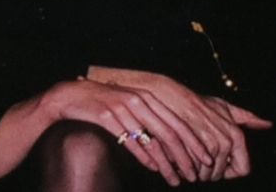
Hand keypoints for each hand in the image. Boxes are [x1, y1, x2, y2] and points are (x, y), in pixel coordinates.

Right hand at [87, 66, 270, 181]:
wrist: (69, 95)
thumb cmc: (102, 103)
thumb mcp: (128, 106)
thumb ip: (149, 120)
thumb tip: (170, 147)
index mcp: (147, 97)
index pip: (178, 122)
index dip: (194, 143)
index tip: (206, 160)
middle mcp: (137, 101)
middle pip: (169, 133)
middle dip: (185, 157)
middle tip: (195, 175)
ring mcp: (121, 108)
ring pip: (151, 141)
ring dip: (167, 164)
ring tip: (175, 180)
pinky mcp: (105, 116)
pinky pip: (130, 141)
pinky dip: (144, 157)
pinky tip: (153, 169)